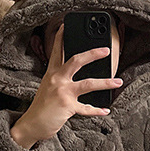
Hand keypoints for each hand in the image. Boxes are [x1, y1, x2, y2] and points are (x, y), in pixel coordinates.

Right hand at [10, 25, 122, 148]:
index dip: (61, 37)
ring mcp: (62, 92)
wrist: (31, 125)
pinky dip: (97, 110)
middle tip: (107, 50)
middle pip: (76, 60)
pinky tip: (105, 110)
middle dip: (93, 54)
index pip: (57, 51)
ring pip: (88, 83)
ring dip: (106, 82)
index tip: (66, 25)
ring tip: (118, 81)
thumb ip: (60, 79)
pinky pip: (86, 108)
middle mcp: (56, 80)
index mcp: (51, 74)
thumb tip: (78, 74)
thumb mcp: (47, 88)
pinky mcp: (67, 106)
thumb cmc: (41, 108)